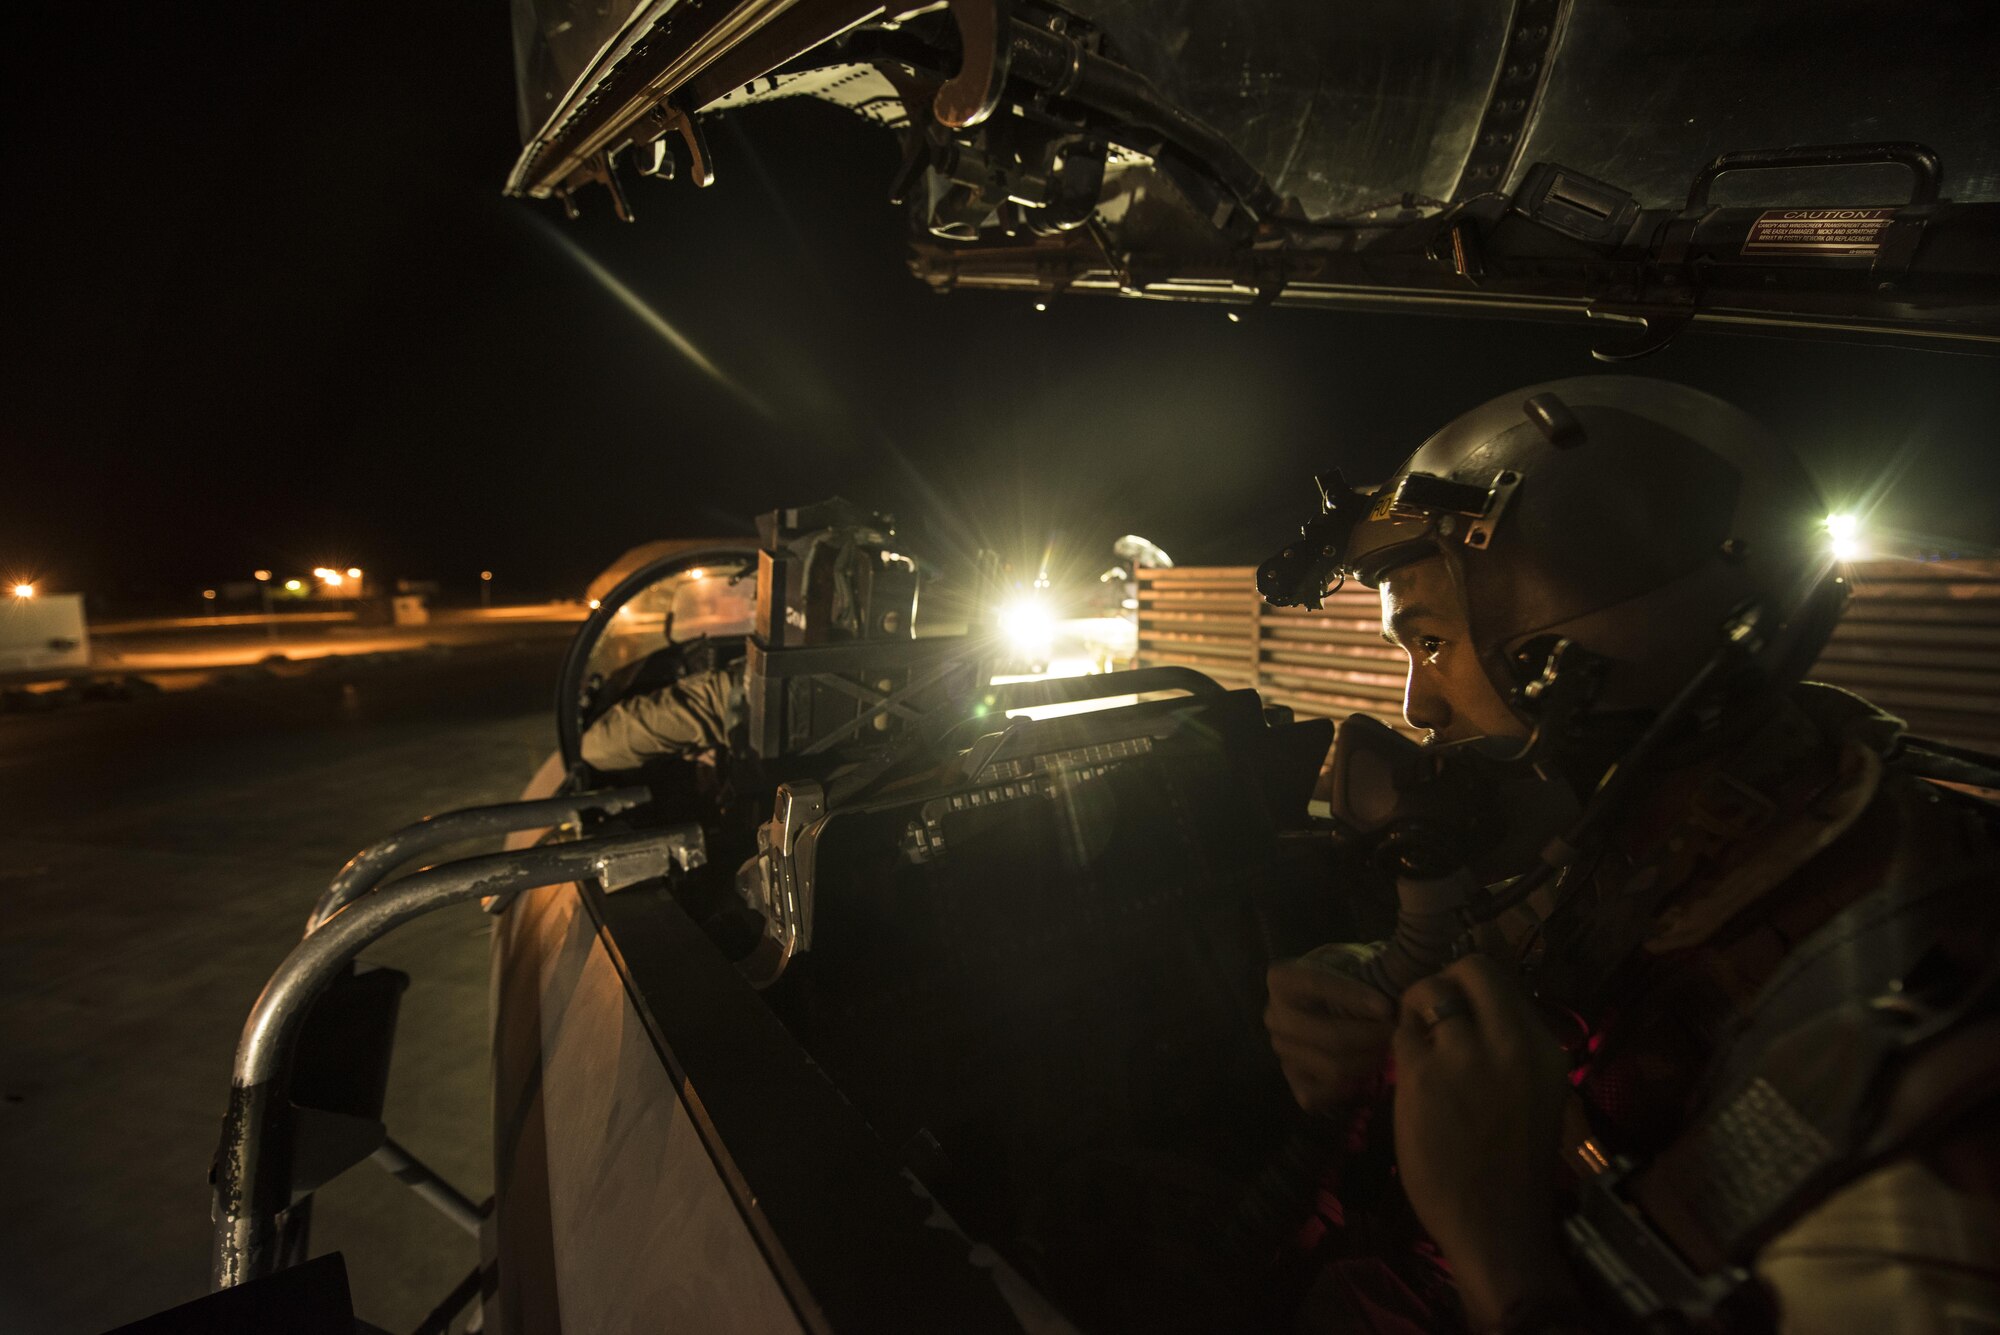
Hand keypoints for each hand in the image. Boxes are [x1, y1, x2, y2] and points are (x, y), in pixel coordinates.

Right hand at [1264, 946, 1396, 1113]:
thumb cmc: (1347, 977)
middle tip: (1398, 1032)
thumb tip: (1395, 985)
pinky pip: (1327, 1094)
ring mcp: (1282, 1052)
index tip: (1387, 1007)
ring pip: (1334, 1068)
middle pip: (1330, 1037)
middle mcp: (1274, 1016)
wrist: (1331, 1001)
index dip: (1352, 997)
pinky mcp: (1293, 1082)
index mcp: (1282, 979)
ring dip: (1370, 1060)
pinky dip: (1352, 1087)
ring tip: (1388, 1046)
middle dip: (1371, 1037)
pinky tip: (1367, 1068)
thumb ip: (1369, 968)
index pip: (1314, 985)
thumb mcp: (1354, 959)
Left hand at [1392, 956, 1574, 1326]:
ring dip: (1414, 1014)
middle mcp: (1510, 1042)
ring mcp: (1464, 1057)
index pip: (1503, 979)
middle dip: (1444, 983)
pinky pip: (1400, 1035)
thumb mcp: (1535, 1091)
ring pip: (1427, 993)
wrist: (1497, 1224)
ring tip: (1416, 1048)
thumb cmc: (1513, 1164)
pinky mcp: (1422, 1076)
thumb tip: (1476, 1005)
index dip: (1471, 987)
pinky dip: (1398, 1047)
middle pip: (1470, 968)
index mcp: (1543, 1048)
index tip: (1459, 1008)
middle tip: (1431, 1016)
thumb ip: (1510, 1046)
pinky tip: (1407, 1076)